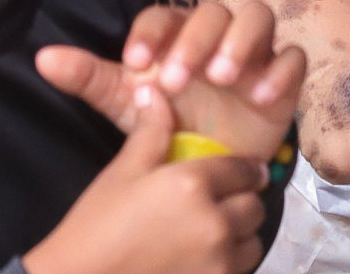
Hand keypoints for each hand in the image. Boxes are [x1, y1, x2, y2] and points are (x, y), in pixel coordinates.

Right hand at [24, 89, 269, 273]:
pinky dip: (230, 262)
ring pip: (252, 242)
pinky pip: (240, 269)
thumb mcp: (122, 174)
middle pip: (254, 206)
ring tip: (215, 232)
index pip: (242, 169)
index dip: (243, 168)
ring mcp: (218, 263)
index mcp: (192, 185)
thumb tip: (154, 92)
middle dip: (242, 201)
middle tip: (223, 201)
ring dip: (240, 235)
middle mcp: (214, 224)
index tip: (242, 171)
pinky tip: (206, 257)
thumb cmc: (95, 229)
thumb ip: (149, 133)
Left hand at [37, 0, 303, 161]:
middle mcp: (216, 33)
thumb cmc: (168, 123)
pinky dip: (280, 72)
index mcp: (176, 35)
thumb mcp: (128, 105)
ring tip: (222, 77)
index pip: (164, 15)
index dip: (151, 32)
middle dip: (195, 41)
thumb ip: (90, 79)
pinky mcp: (283, 76)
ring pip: (258, 18)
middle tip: (176, 81)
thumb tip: (41, 59)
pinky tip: (262, 97)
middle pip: (213, 12)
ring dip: (240, 42)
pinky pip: (292, 58)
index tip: (134, 61)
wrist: (213, 164)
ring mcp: (253, 52)